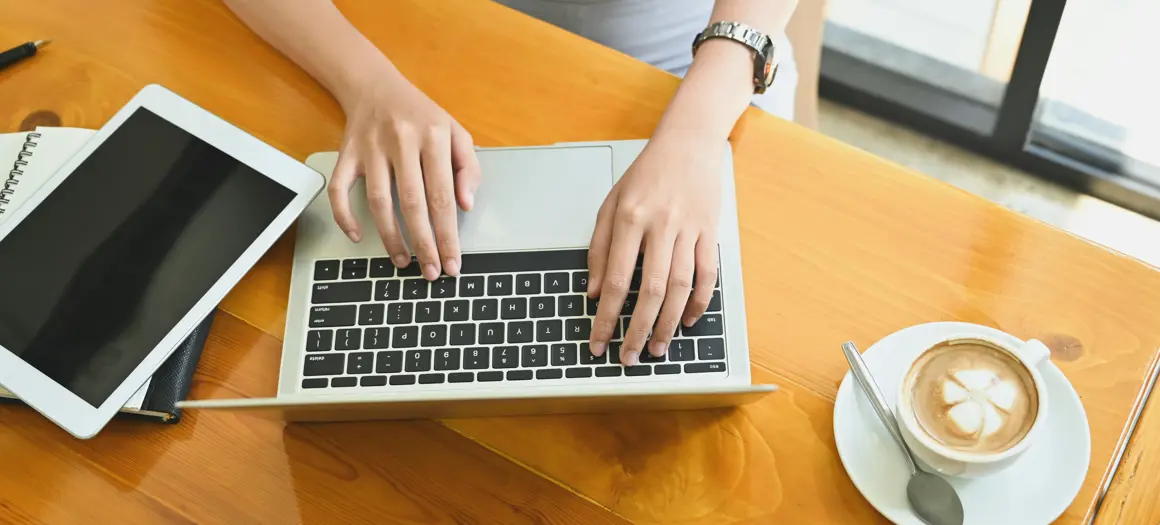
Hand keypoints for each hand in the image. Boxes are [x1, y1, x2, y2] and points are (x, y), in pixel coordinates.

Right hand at [329, 69, 481, 279]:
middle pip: (412, 203)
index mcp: (433, 136)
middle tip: (431, 271)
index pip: (443, 195)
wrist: (375, 85)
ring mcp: (371, 148)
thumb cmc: (421, 115)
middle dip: (424, 243)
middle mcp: (401, 141)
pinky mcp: (346, 154)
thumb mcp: (455, 131)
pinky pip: (340, 190)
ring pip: (379, 201)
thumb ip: (468, 167)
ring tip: (403, 262)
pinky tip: (358, 236)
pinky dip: (345, 216)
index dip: (448, 233)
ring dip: (390, 237)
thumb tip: (466, 205)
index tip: (453, 262)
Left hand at [587, 134, 723, 365]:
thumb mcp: (610, 204)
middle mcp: (660, 226)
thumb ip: (600, 248)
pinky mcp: (710, 232)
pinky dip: (698, 302)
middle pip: (650, 291)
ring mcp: (688, 230)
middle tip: (629, 357)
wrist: (688, 143)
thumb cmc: (646, 173)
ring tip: (656, 348)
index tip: (598, 342)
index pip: (617, 280)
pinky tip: (686, 321)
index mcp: (629, 219)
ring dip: (667, 324)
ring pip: (679, 287)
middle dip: (637, 330)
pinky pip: (706, 274)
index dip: (606, 317)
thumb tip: (595, 292)